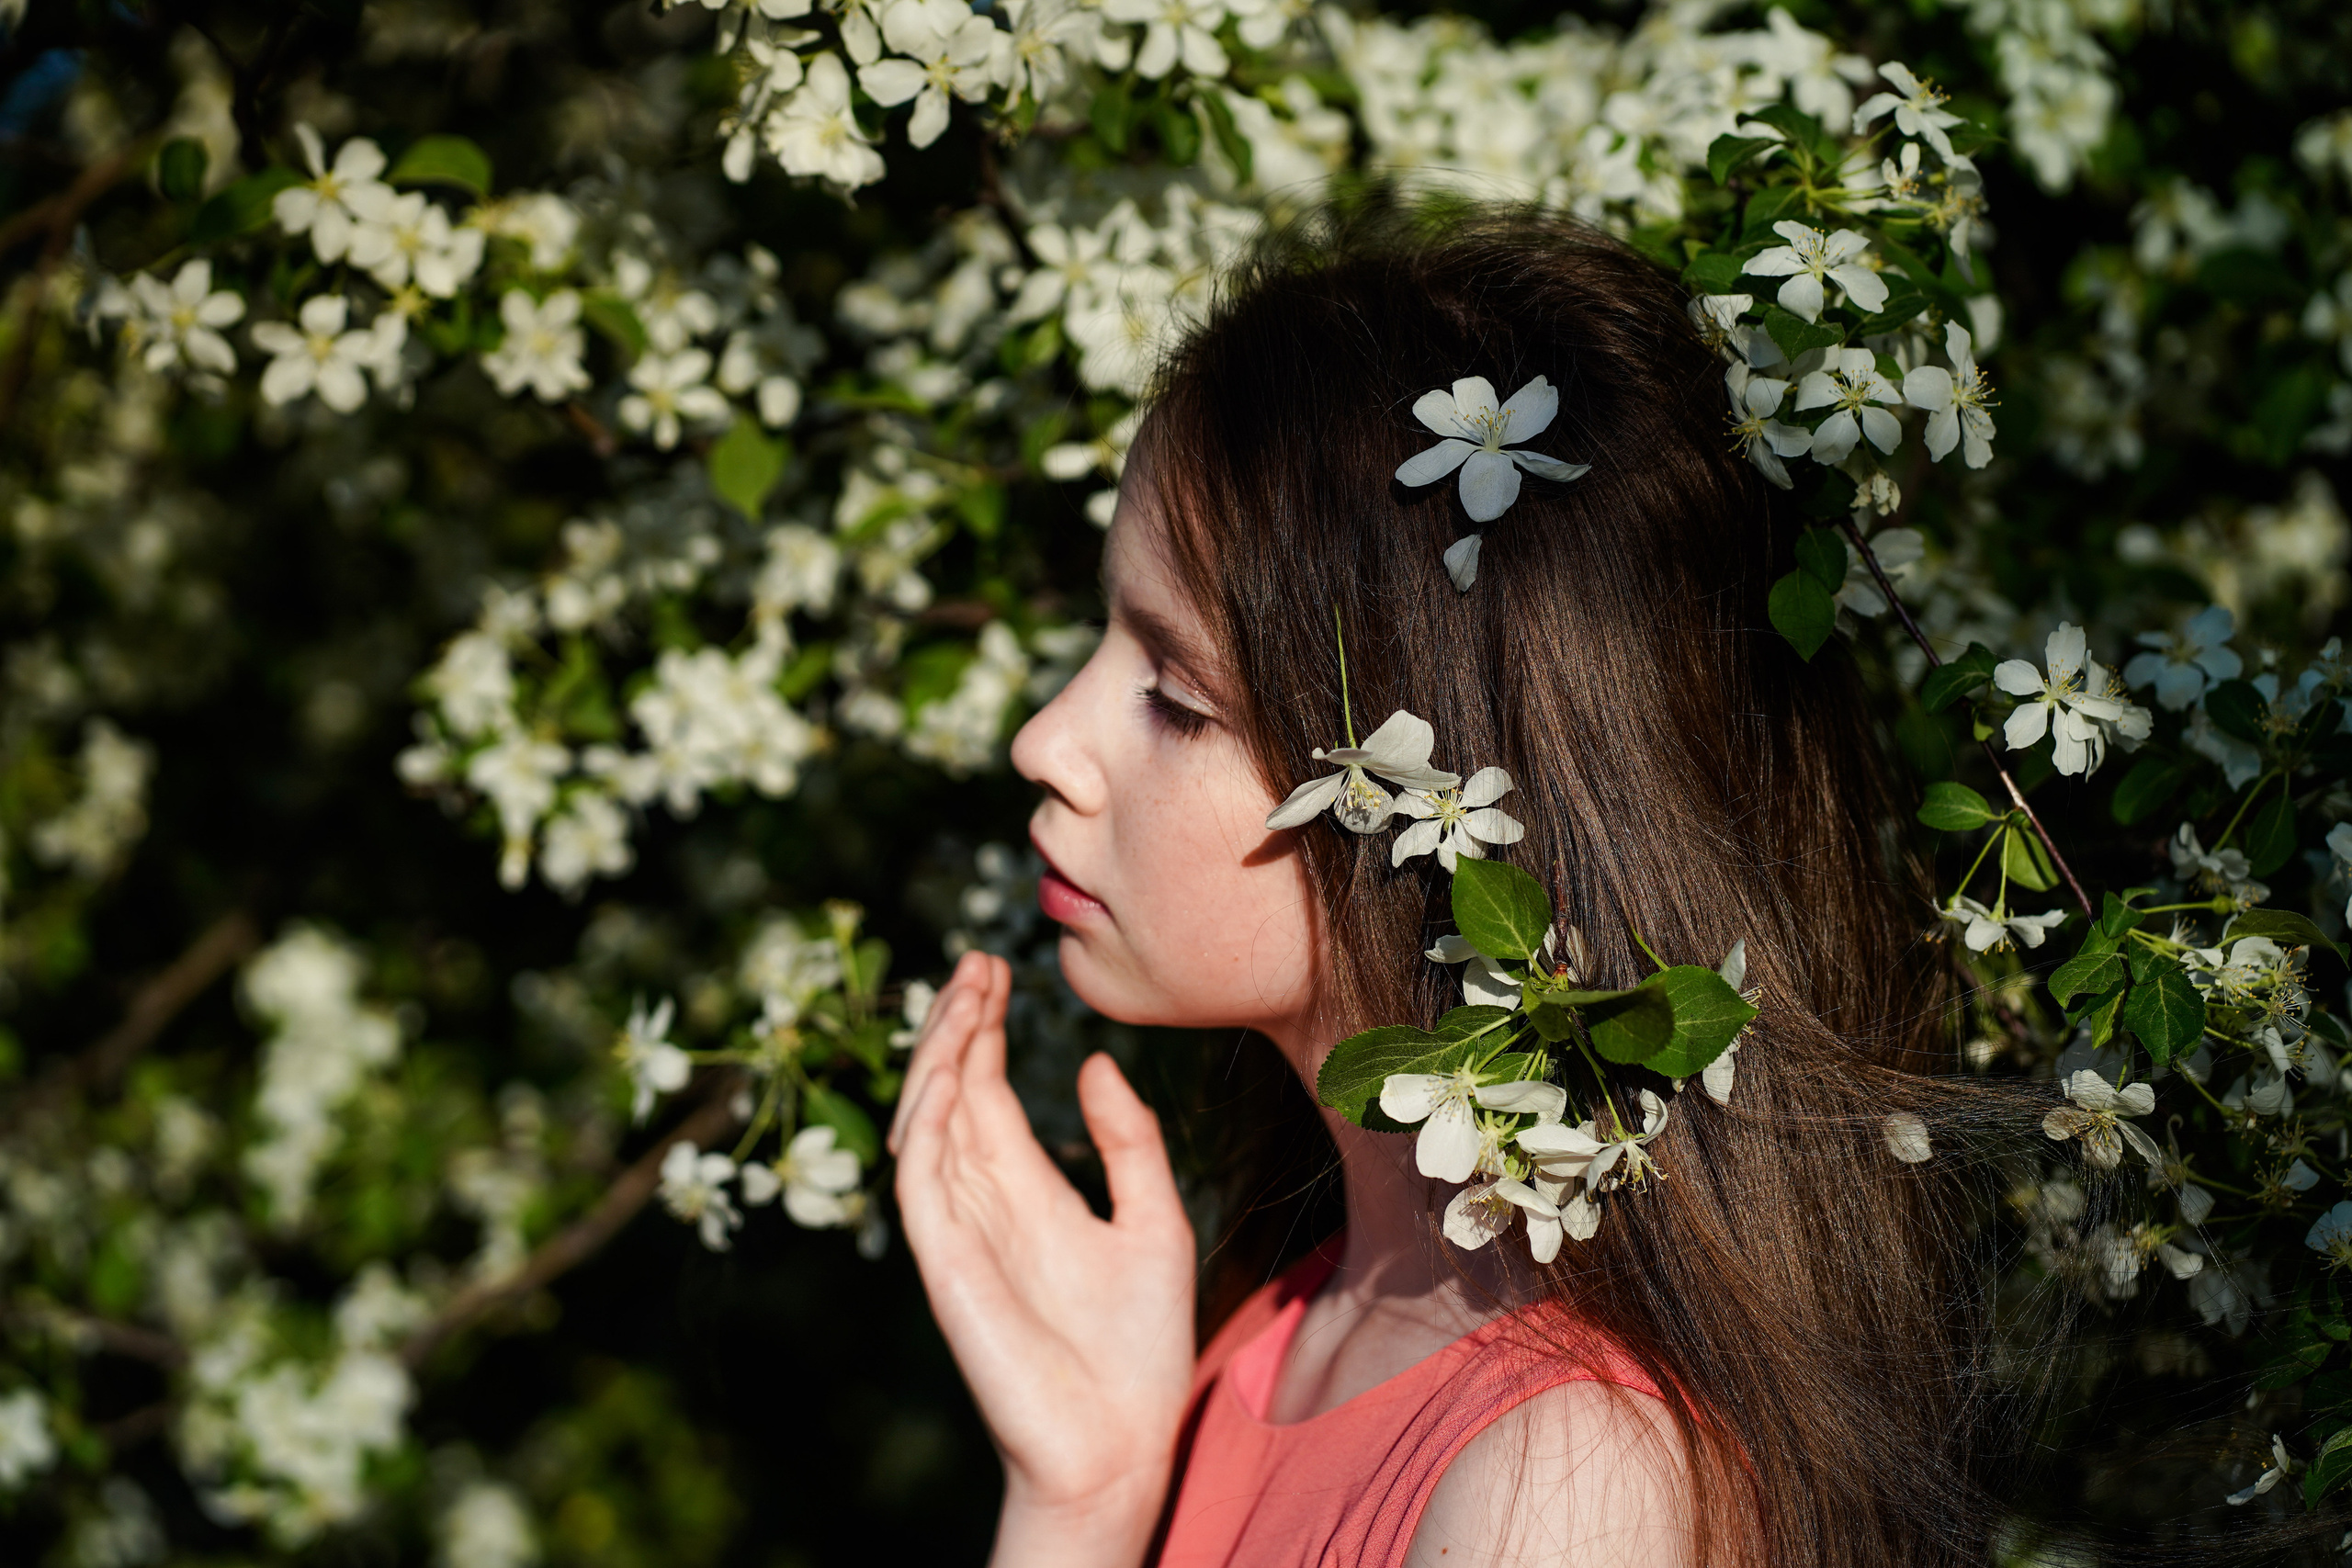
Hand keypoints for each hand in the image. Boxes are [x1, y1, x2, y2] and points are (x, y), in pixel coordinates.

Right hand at [891, 952, 1197, 1567]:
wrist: (1122, 1444)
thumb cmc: (1138, 1350)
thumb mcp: (1154, 1220)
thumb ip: (1127, 1143)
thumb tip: (1091, 1062)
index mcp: (1028, 1189)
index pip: (987, 1089)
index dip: (986, 1028)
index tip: (999, 965)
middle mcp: (984, 1201)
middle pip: (949, 1090)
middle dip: (956, 1024)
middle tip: (975, 961)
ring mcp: (959, 1231)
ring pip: (927, 1121)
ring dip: (939, 1057)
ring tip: (965, 994)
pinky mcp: (947, 1264)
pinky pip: (921, 1180)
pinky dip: (925, 1122)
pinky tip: (949, 1074)